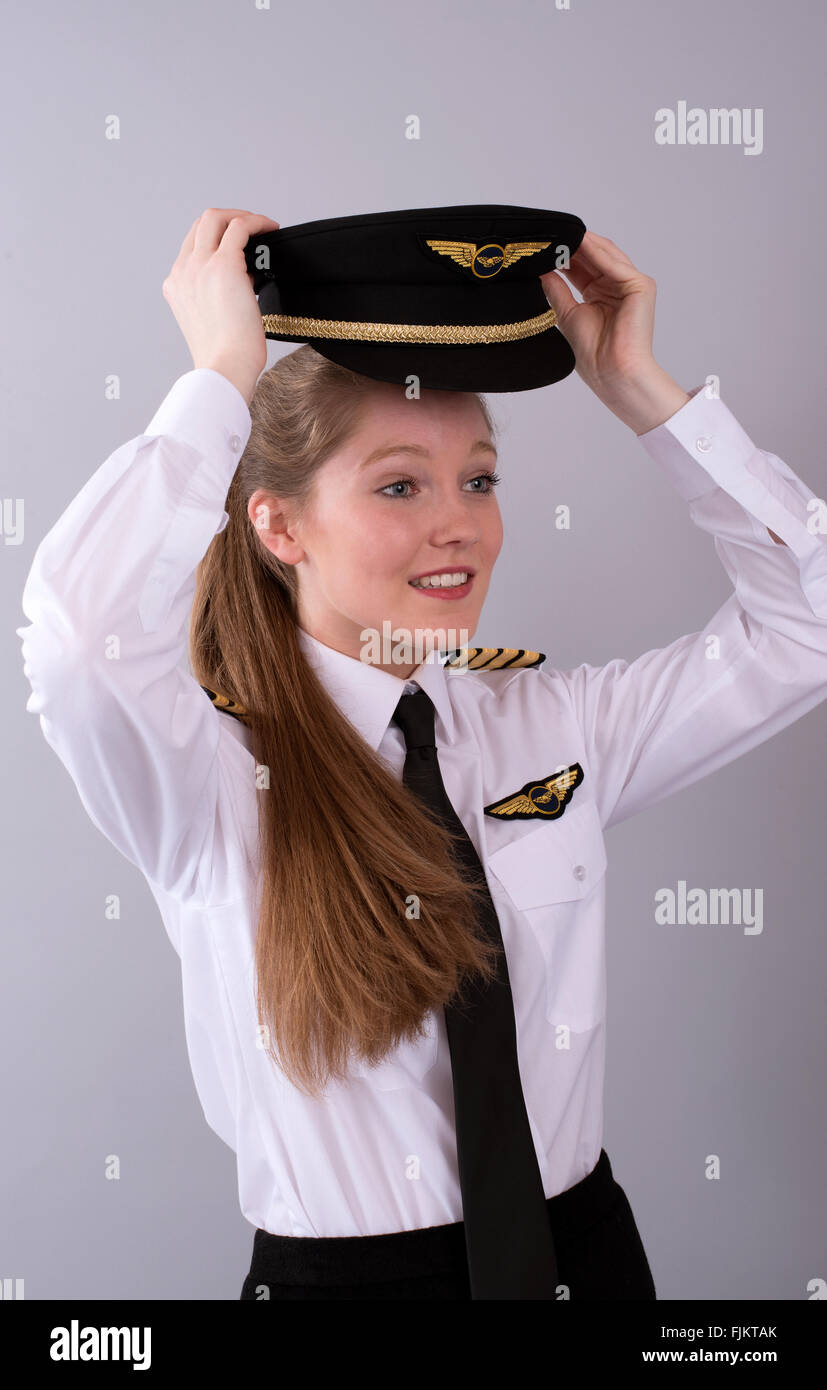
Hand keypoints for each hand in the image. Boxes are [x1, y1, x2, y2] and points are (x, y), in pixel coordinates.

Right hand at [162, 207, 280, 404]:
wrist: (225, 368)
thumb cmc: (226, 356)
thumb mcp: (211, 320)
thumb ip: (218, 295)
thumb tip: (246, 278)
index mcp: (176, 285)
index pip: (192, 246)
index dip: (216, 239)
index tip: (239, 246)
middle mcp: (183, 271)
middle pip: (200, 225)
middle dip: (228, 219)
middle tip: (252, 228)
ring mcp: (200, 266)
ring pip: (215, 218)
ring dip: (241, 216)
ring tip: (263, 226)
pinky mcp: (224, 265)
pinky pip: (240, 227)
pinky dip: (256, 222)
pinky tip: (271, 229)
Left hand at [540, 231, 689, 433]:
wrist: (611, 374)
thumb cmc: (594, 355)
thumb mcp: (567, 314)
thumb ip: (557, 290)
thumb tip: (542, 271)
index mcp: (600, 294)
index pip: (580, 267)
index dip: (562, 255)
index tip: (542, 245)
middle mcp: (616, 286)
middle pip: (594, 257)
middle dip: (572, 244)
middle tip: (550, 233)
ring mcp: (631, 284)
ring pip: (605, 255)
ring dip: (584, 243)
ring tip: (561, 232)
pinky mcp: (640, 286)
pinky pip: (615, 263)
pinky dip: (596, 252)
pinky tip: (579, 241)